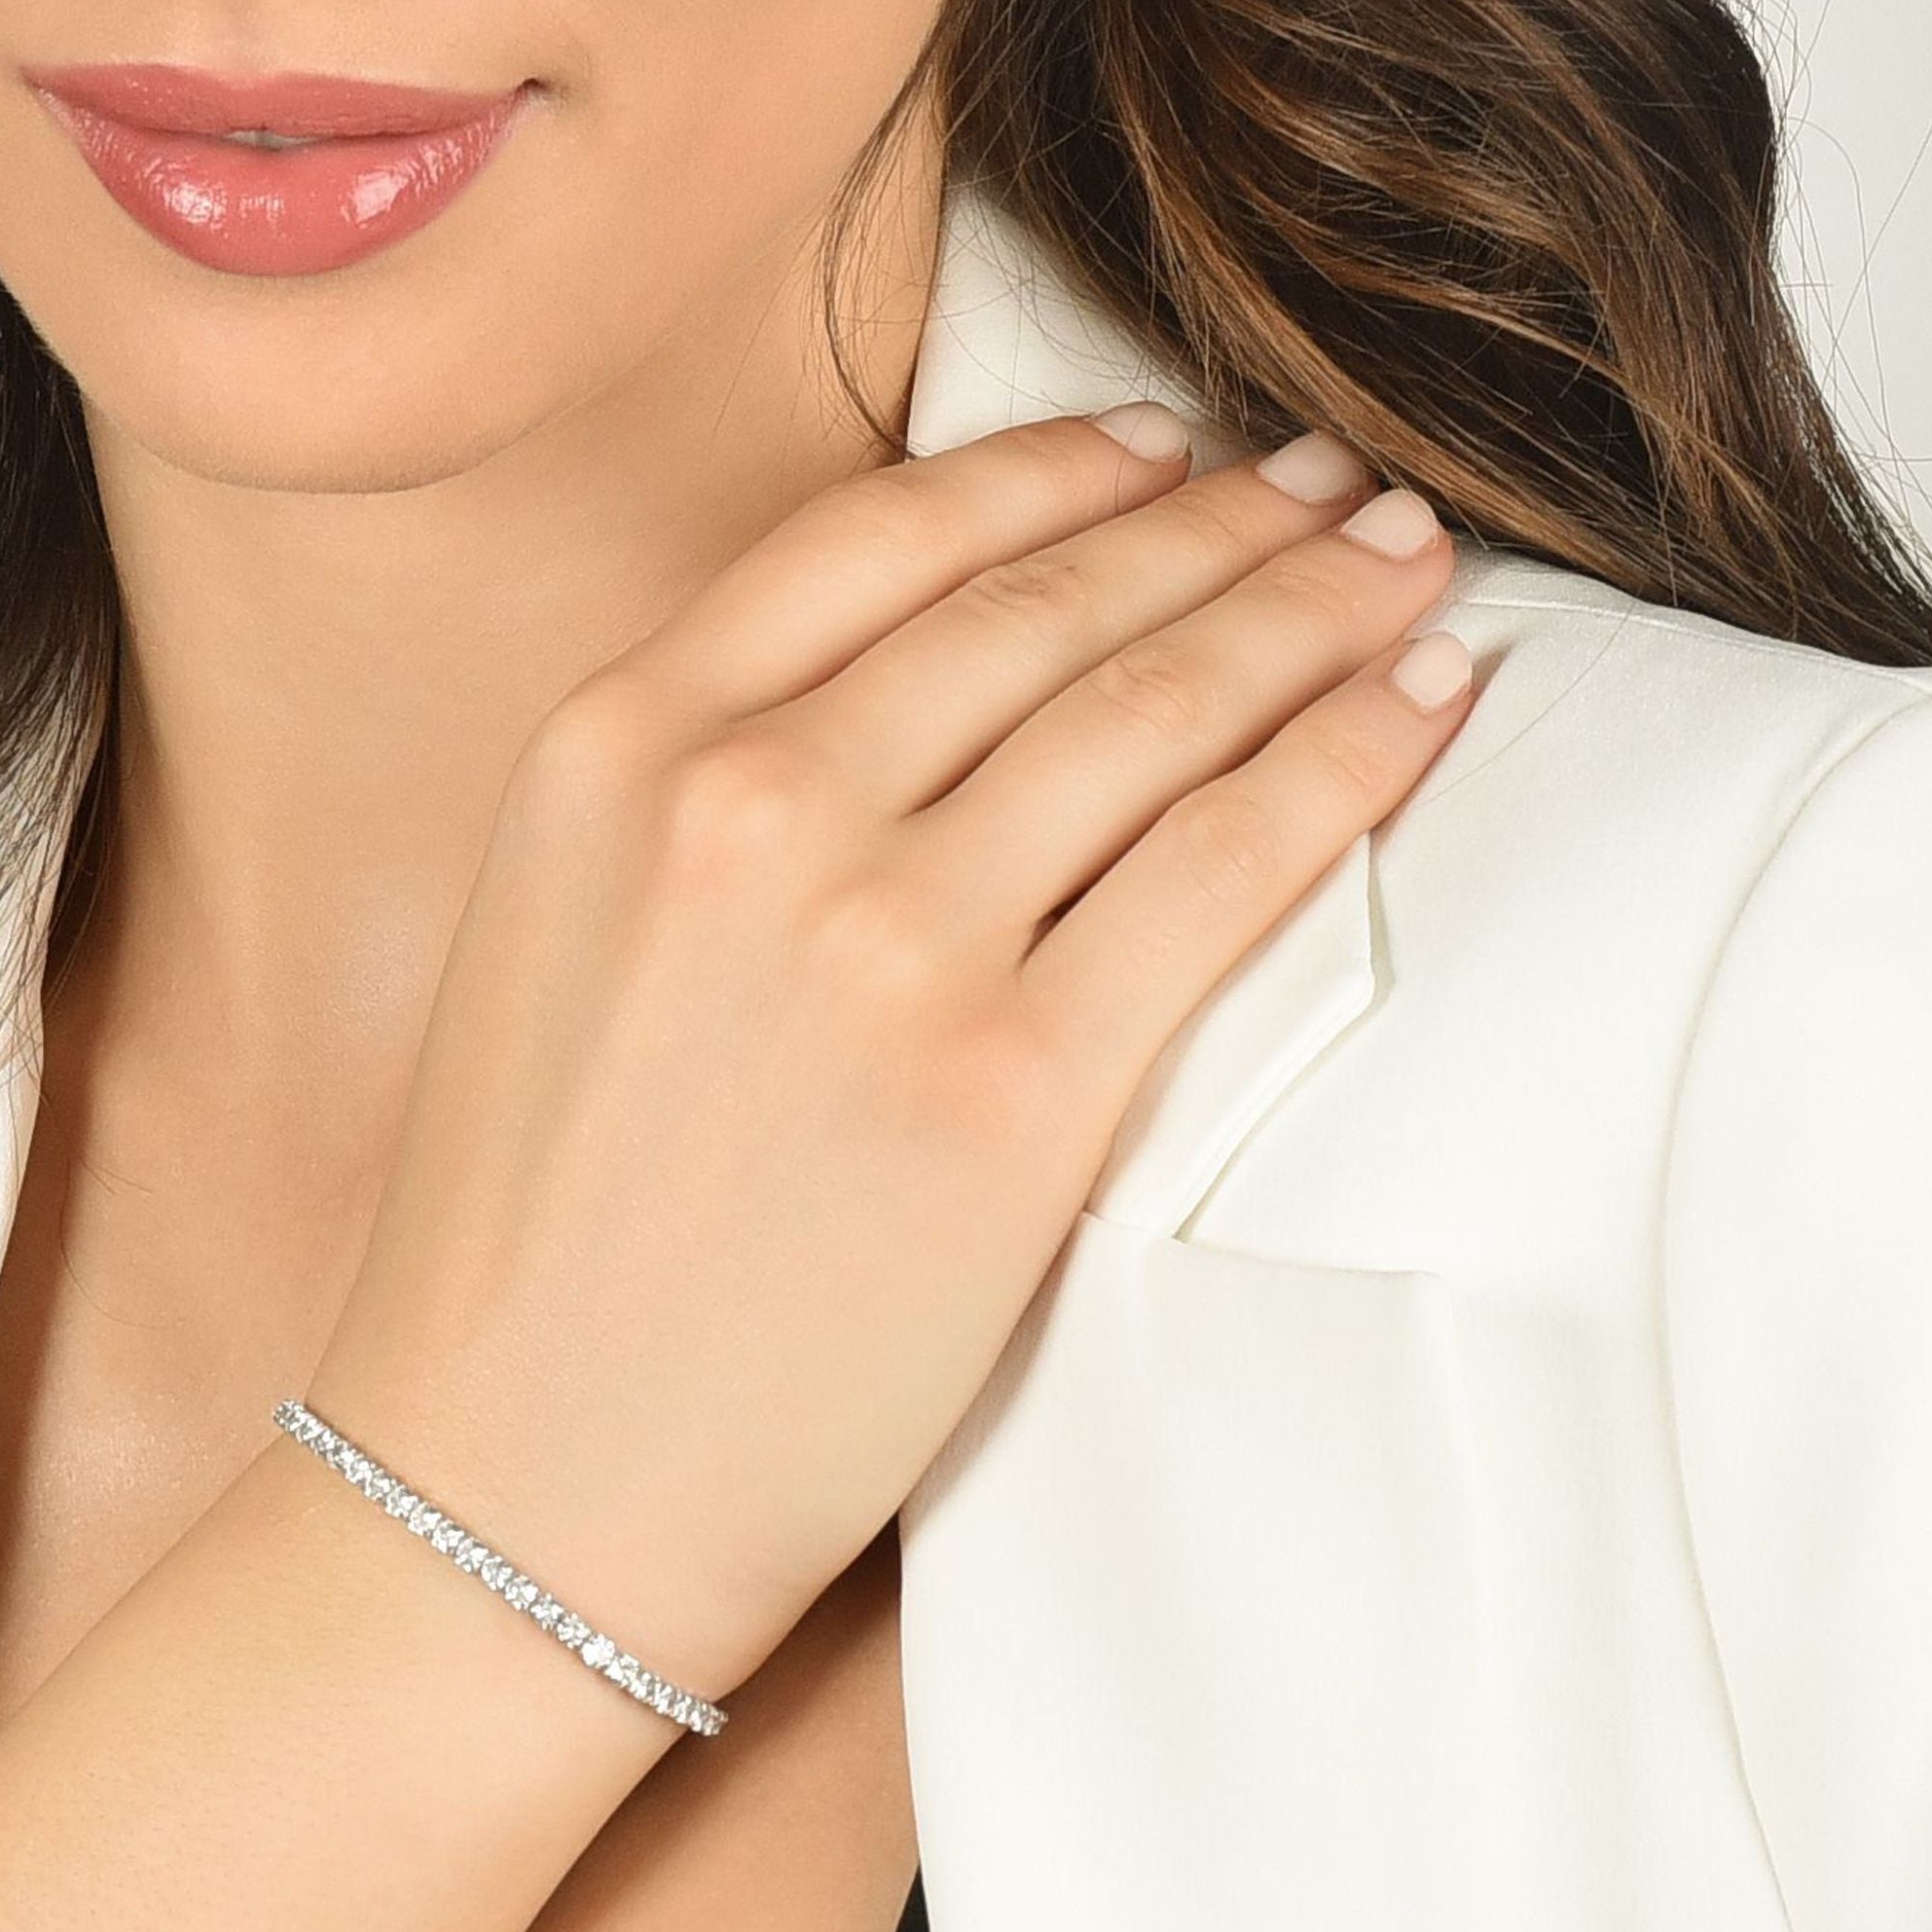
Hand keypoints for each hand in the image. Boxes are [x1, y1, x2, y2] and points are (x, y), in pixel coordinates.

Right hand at [302, 410, 1470, 1705]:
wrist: (506, 1486)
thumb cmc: (524, 1235)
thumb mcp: (554, 923)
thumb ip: (700, 776)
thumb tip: (925, 679)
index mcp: (614, 745)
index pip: (884, 537)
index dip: (1058, 472)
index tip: (1164, 446)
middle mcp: (747, 802)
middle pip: (1044, 602)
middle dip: (1224, 521)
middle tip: (1338, 484)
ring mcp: (884, 940)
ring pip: (1155, 705)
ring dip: (1310, 610)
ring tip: (1401, 568)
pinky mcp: (1012, 1090)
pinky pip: (1227, 866)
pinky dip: (1350, 763)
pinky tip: (1425, 711)